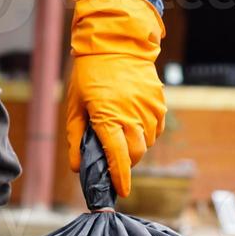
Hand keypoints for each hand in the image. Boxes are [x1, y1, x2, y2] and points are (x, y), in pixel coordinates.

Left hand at [65, 0, 168, 197]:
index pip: (118, 158)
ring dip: (136, 145)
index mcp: (109, 118)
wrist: (117, 44)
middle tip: (115, 157)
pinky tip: (134, 121)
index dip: (120, 179)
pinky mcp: (159, 103)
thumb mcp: (75, 106)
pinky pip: (156, 129)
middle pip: (136, 155)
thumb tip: (78, 167)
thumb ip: (76, 139)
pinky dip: (147, 132)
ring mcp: (149, 110)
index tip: (121, 192)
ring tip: (122, 131)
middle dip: (127, 162)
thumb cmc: (90, 75)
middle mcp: (132, 116)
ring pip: (147, 143)